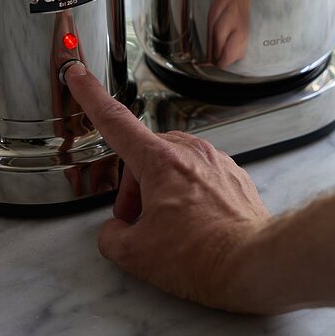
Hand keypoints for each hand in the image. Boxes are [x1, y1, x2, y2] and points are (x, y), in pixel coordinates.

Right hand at [64, 63, 272, 311]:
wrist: (256, 262)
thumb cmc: (200, 255)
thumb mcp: (135, 255)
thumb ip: (111, 237)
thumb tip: (116, 232)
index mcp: (160, 161)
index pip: (114, 121)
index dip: (90, 96)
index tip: (78, 74)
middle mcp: (190, 151)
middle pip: (143, 157)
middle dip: (133, 188)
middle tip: (136, 223)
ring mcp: (216, 160)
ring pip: (172, 166)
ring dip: (161, 191)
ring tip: (170, 231)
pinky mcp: (234, 175)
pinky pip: (199, 177)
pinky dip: (188, 196)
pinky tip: (195, 227)